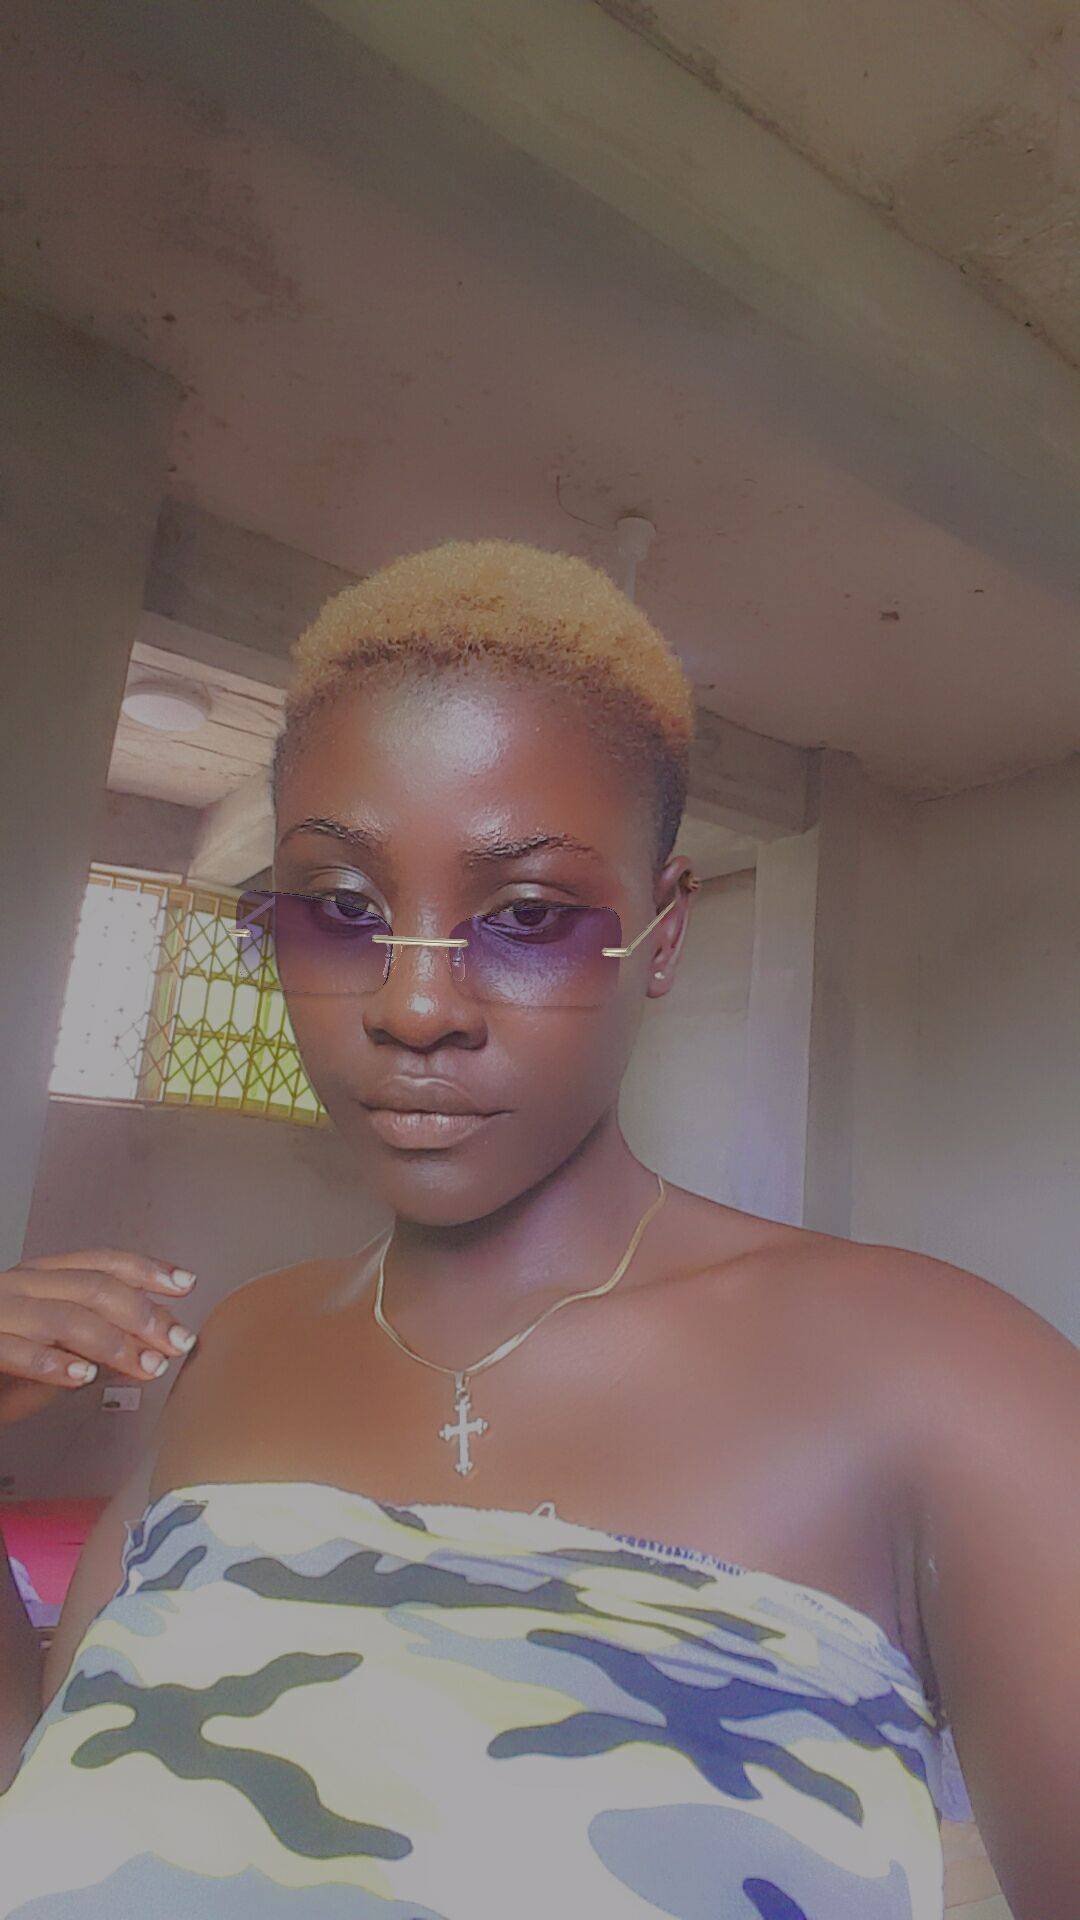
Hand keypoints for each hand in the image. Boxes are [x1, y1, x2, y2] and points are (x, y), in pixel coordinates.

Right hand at [0, 1249, 197, 1427]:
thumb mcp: (55, 1358)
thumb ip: (97, 1351)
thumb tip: (152, 1350)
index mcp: (40, 1277)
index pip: (102, 1262)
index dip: (147, 1270)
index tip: (186, 1283)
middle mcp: (20, 1284)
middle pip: (93, 1287)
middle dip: (143, 1314)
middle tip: (177, 1342)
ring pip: (65, 1316)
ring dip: (113, 1343)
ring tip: (146, 1367)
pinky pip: (17, 1349)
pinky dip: (54, 1363)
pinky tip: (84, 1378)